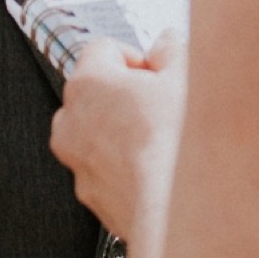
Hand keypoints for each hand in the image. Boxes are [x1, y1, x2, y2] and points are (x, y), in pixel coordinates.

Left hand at [49, 33, 185, 248]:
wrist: (176, 213)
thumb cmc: (177, 145)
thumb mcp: (187, 78)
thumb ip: (173, 50)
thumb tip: (168, 44)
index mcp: (87, 83)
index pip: (104, 49)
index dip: (137, 58)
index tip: (157, 72)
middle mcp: (71, 123)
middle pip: (97, 92)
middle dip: (129, 96)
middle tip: (164, 105)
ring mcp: (79, 164)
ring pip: (100, 134)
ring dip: (126, 132)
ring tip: (165, 140)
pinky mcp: (94, 197)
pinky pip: (108, 170)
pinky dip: (128, 167)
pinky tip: (160, 170)